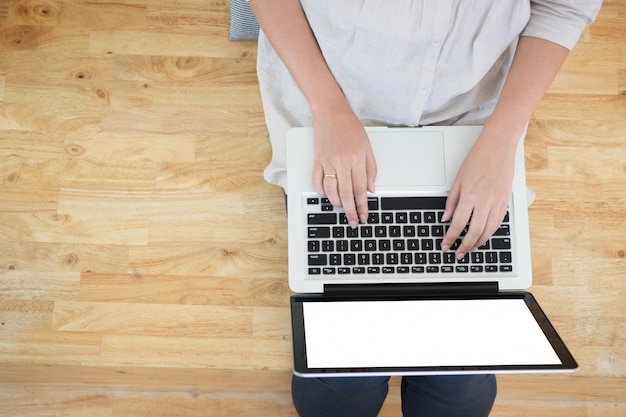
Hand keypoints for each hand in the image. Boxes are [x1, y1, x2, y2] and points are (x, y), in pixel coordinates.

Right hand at [311, 110, 376, 227]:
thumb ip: (371, 169)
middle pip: (346, 193)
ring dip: (336, 203)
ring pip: (330, 190)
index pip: (360, 189)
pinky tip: (326, 195)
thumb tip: (371, 189)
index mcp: (356, 159)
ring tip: (341, 207)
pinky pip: (317, 181)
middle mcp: (342, 162)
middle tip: (352, 221)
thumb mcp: (367, 147)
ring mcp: (327, 162)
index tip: (363, 216)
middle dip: (350, 211)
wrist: (331, 113)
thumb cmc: (350, 127)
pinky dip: (321, 191)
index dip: (362, 205)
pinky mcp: (317, 160)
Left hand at [440, 131, 516, 258]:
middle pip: (474, 231)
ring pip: (489, 230)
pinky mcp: (505, 200)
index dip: (450, 237)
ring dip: (479, 242)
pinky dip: (491, 232)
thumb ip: (452, 201)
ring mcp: (497, 202)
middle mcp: (485, 201)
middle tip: (458, 253)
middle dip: (465, 246)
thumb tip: (446, 218)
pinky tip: (484, 236)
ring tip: (471, 247)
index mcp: (470, 195)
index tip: (445, 244)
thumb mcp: (458, 179)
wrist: (498, 147)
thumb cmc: (478, 159)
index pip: (458, 224)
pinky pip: (498, 222)